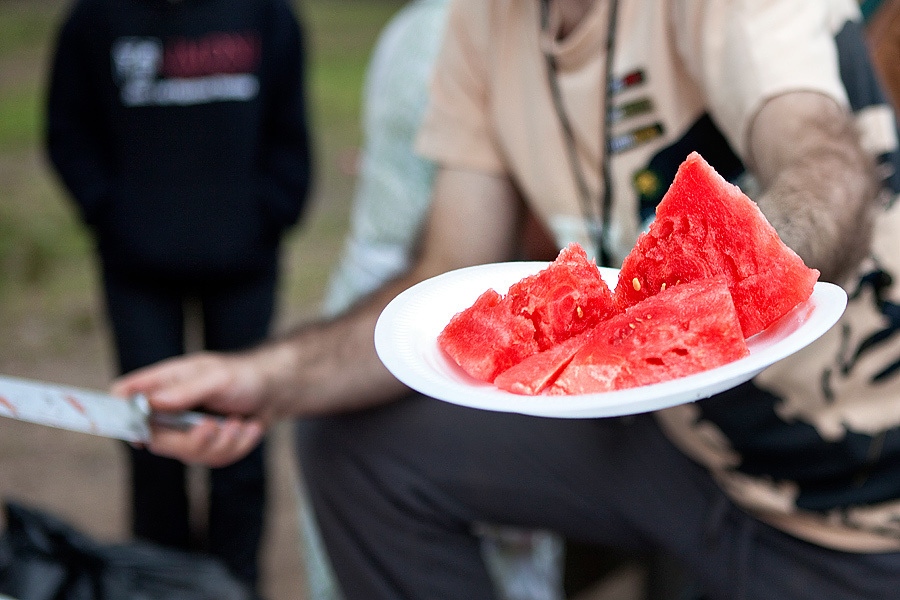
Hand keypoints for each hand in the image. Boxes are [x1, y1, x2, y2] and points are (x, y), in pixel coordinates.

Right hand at [112, 351, 272, 466]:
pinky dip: (238, 445)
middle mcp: (169, 409)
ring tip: (240, 422)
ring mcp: (187, 430)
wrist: (274, 390)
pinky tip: (250, 427)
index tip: (137, 431)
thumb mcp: (216, 377)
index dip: (119, 414)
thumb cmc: (242, 375)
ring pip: (190, 455)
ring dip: (223, 442)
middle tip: (214, 426)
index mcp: (164, 383)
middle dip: (192, 440)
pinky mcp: (207, 446)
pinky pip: (216, 459)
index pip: (124, 396)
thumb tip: (150, 403)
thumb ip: (185, 390)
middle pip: (156, 440)